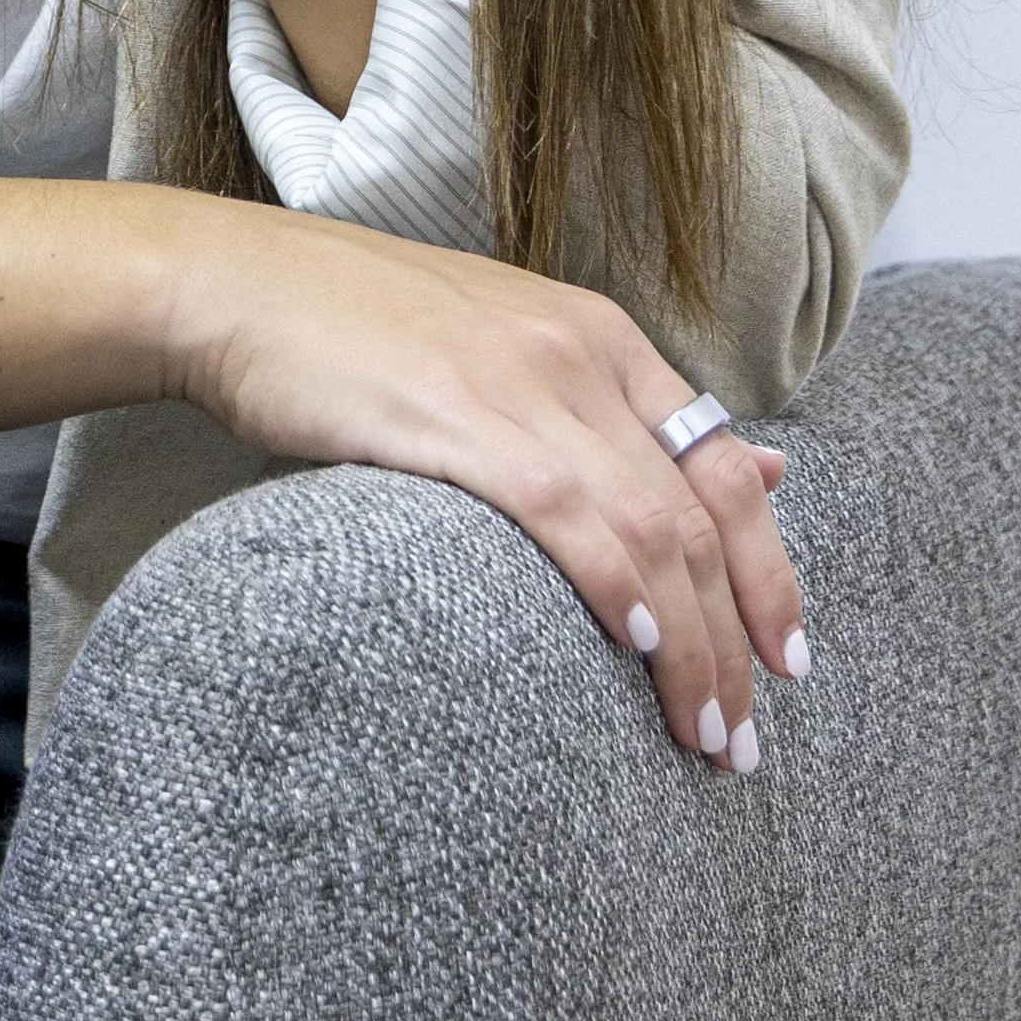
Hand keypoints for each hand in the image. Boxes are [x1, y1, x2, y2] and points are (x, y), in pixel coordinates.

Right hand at [177, 205, 801, 767]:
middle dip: (736, 638)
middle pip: (701, 512)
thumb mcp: (508, 345)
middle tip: (741, 737)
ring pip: (650, 528)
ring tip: (698, 734)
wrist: (237, 283)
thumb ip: (616, 408)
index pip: (727, 463)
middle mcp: (582, 351)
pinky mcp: (458, 415)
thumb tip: (764, 462)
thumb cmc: (358, 328)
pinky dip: (616, 588)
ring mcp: (523, 380)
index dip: (770, 571)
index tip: (783, 662)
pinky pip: (567, 512)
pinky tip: (635, 650)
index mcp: (601, 334)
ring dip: (688, 645)